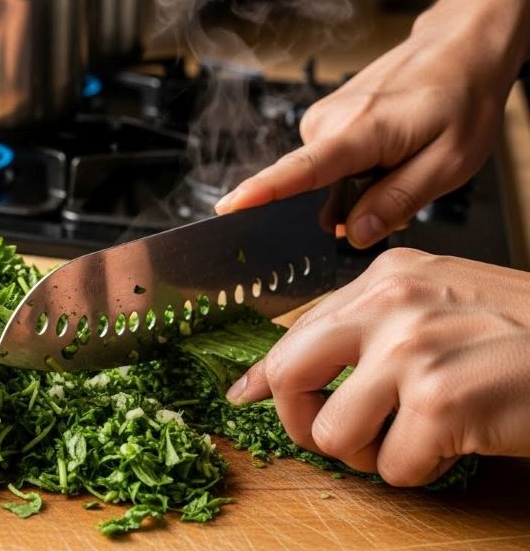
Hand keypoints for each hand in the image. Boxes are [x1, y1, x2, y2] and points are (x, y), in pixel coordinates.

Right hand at [214, 0, 527, 248]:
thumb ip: (398, 200)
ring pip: (326, 178)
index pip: (300, 170)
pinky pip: (331, 162)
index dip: (262, 193)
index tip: (229, 209)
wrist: (461, 47)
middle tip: (403, 189)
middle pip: (314, 189)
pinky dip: (357, 169)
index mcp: (360, 131)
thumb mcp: (449, 162)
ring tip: (402, 163)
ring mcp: (325, 118)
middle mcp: (331, 121)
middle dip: (350, 206)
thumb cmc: (461, 97)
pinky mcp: (327, 118)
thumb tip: (355, 233)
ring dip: (359, 186)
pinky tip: (388, 155)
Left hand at [225, 248, 529, 485]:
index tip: (244, 394)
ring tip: (415, 436)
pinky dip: (421, 470)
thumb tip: (302, 366)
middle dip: (300, 418)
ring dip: (371, 453)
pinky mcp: (439, 403)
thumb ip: (375, 323)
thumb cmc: (527, 334)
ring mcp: (412, 351)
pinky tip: (456, 443)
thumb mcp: (444, 300)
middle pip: (291, 373)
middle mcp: (391, 302)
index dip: (267, 372)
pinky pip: (393, 467)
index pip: (299, 328)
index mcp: (387, 275)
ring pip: (333, 432)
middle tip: (331, 434)